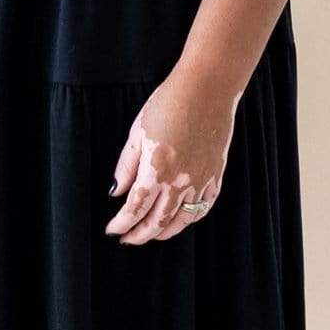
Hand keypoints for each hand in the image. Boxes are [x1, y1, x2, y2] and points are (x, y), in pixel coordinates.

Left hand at [104, 70, 235, 243]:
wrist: (206, 90)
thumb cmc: (168, 105)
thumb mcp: (137, 133)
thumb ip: (126, 167)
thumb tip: (117, 193)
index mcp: (156, 169)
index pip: (136, 208)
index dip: (123, 224)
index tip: (113, 230)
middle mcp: (180, 180)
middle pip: (158, 220)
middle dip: (140, 234)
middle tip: (128, 239)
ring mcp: (201, 179)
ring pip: (183, 219)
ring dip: (165, 231)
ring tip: (151, 234)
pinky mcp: (216, 174)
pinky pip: (204, 206)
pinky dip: (191, 218)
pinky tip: (180, 219)